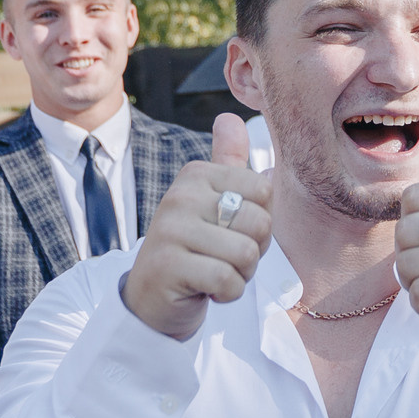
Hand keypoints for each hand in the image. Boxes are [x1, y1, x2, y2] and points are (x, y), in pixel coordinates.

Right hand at [120, 112, 273, 340]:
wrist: (153, 299)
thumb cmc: (195, 250)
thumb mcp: (213, 203)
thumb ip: (228, 162)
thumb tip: (230, 118)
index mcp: (197, 175)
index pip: (265, 191)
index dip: (261, 223)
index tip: (233, 234)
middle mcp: (181, 194)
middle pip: (260, 223)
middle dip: (254, 253)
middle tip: (224, 260)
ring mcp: (170, 229)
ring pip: (246, 254)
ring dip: (240, 275)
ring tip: (215, 274)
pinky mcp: (167, 265)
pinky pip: (227, 280)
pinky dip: (226, 294)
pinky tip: (205, 291)